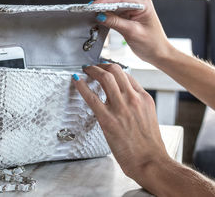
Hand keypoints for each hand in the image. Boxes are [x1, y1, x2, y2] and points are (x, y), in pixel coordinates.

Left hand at [73, 64, 170, 180]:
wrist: (151, 162)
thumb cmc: (150, 145)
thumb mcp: (148, 117)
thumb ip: (137, 105)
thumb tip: (124, 98)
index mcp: (144, 98)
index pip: (127, 74)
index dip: (112, 69)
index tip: (105, 69)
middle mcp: (133, 99)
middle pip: (115, 70)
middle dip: (101, 65)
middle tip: (93, 67)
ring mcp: (120, 108)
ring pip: (105, 78)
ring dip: (92, 70)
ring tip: (85, 70)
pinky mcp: (108, 119)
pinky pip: (91, 97)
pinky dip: (81, 86)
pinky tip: (76, 80)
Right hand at [94, 0, 172, 64]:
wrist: (159, 54)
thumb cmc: (152, 44)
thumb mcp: (132, 32)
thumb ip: (116, 23)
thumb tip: (100, 16)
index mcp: (143, 4)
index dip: (105, 0)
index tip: (93, 6)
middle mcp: (138, 4)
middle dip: (102, 4)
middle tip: (89, 10)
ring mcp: (132, 10)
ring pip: (113, 6)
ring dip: (103, 10)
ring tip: (92, 14)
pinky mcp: (128, 17)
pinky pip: (114, 13)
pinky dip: (106, 16)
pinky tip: (99, 18)